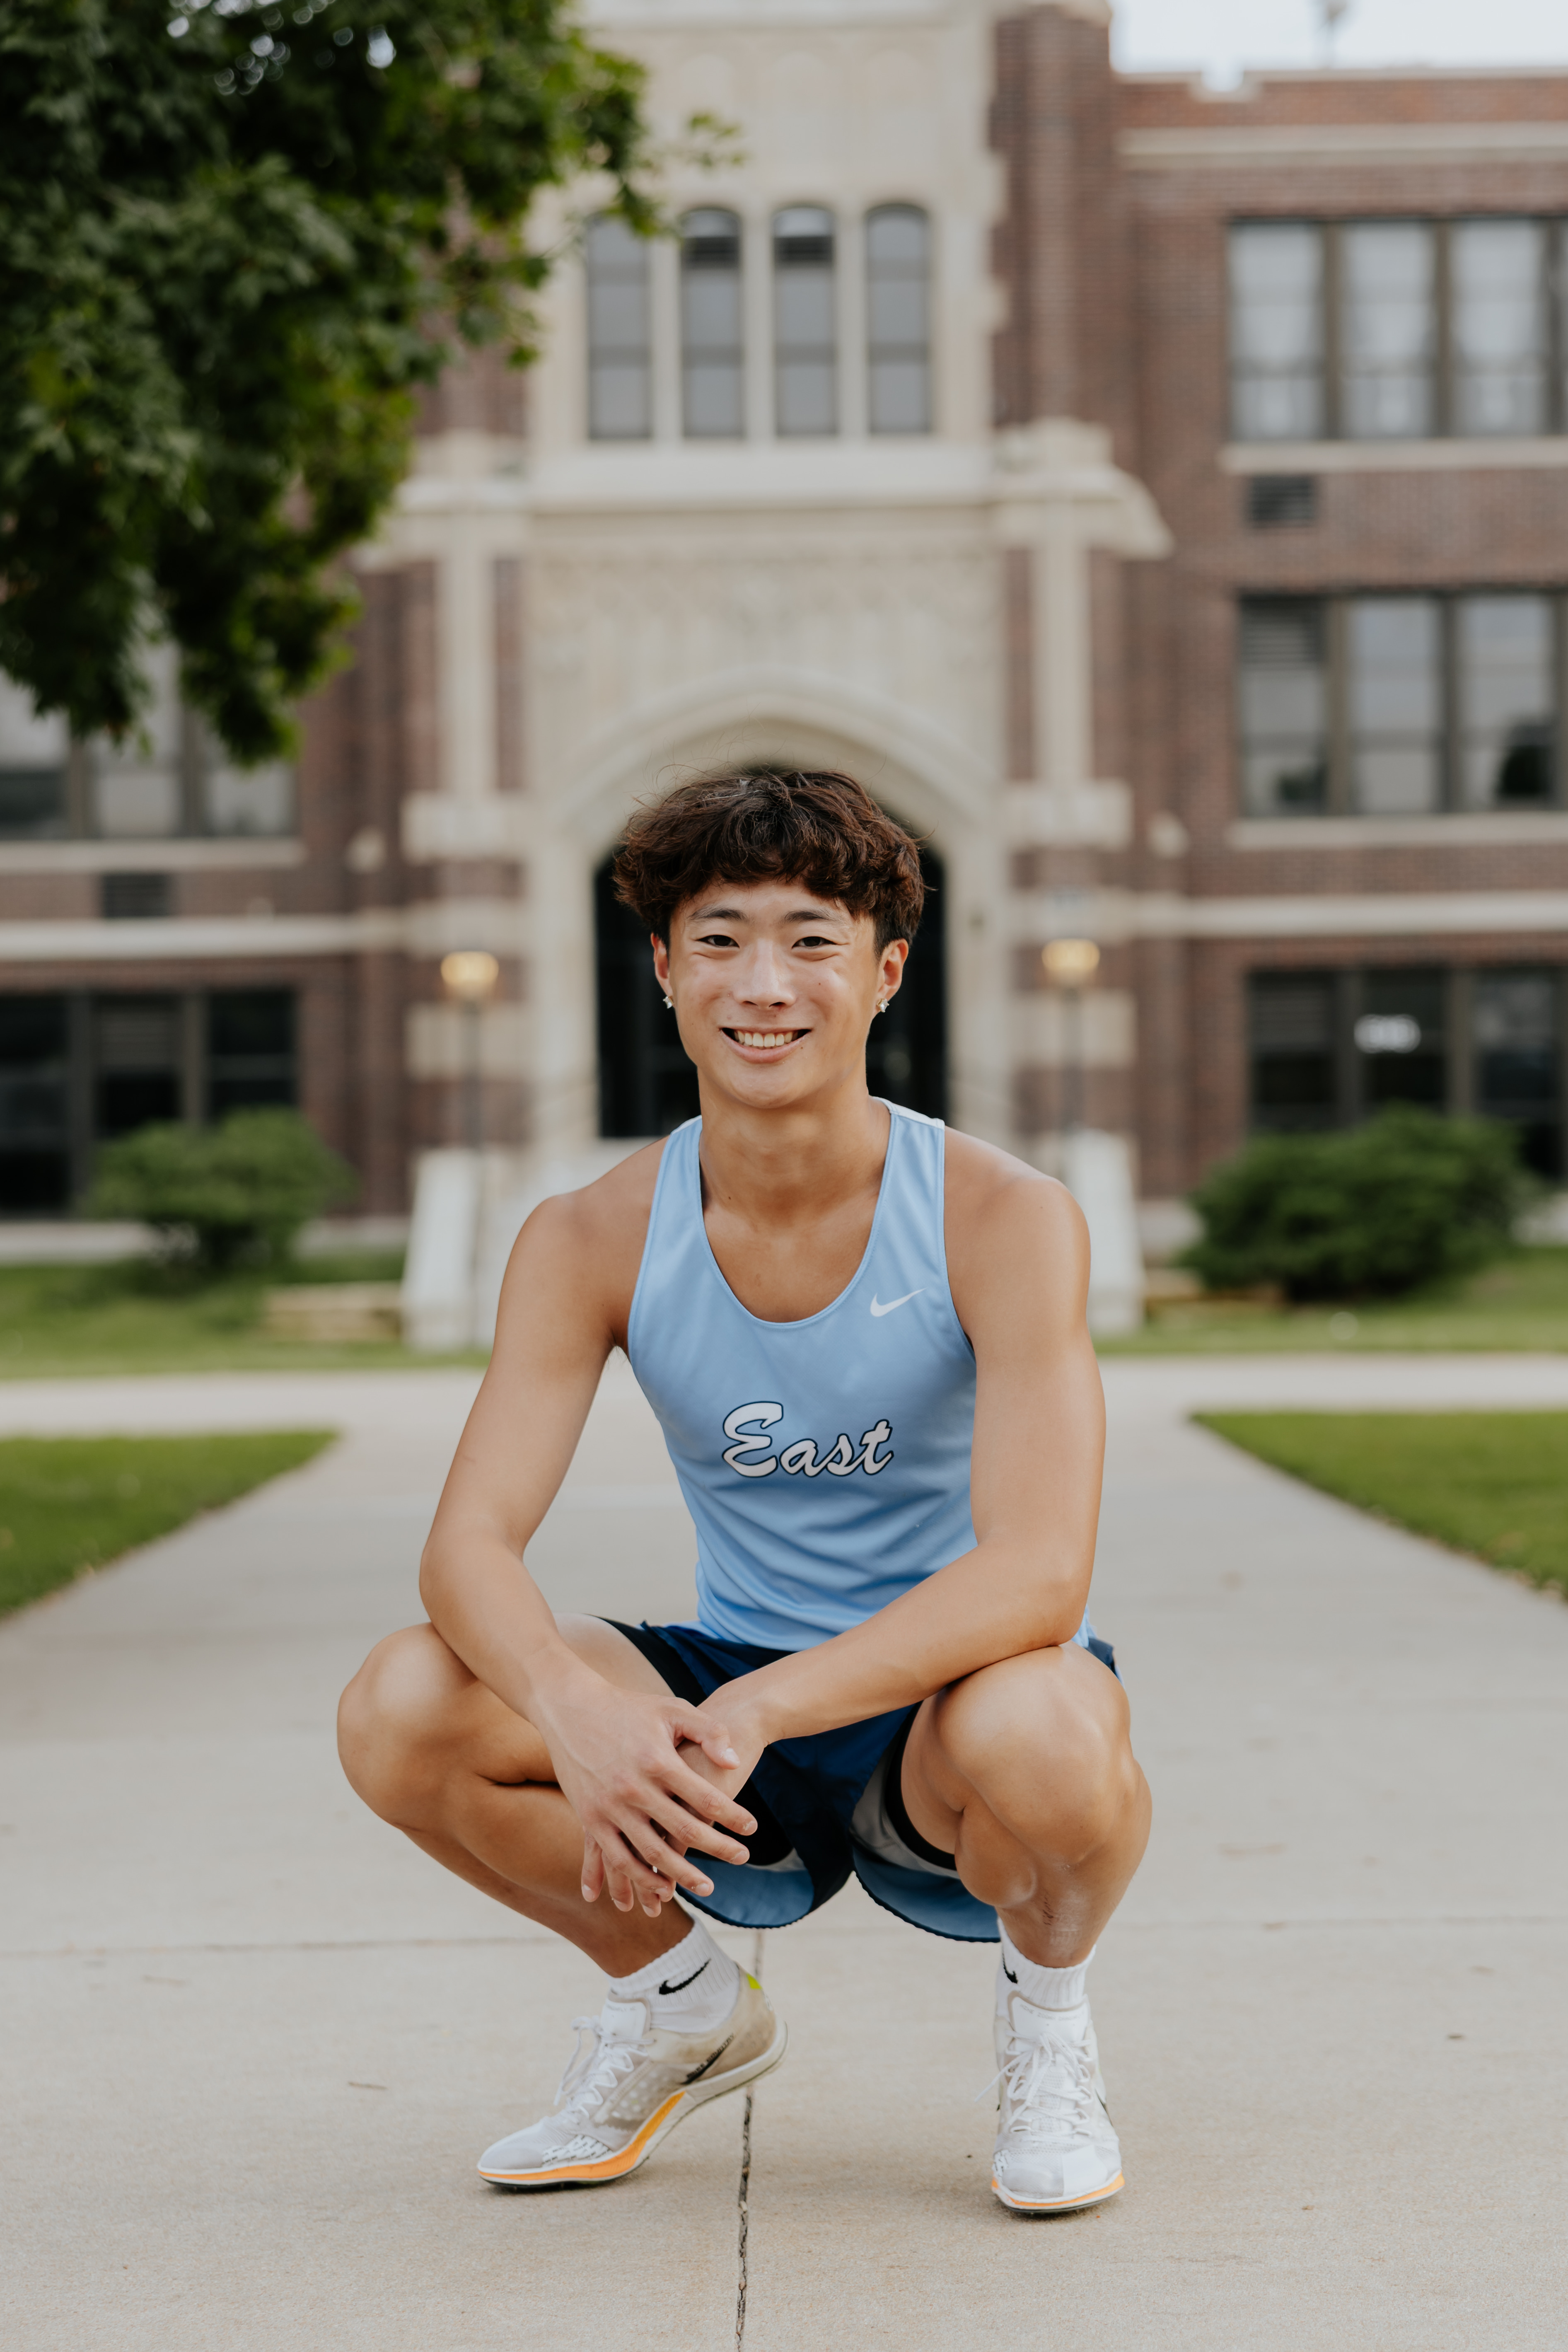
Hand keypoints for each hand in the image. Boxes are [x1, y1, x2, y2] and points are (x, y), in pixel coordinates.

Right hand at [535, 1670, 758, 1919]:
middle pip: (682, 1829)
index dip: (732, 1816)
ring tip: (706, 1886)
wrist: (570, 1707)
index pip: (704, 1797)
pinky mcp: (589, 1817)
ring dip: (680, 1874)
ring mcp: (609, 1806)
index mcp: (657, 1760)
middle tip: (742, 1858)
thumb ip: (708, 1732)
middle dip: (716, 1848)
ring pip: (650, 1852)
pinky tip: (657, 1891)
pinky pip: (615, 1857)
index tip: (752, 1828)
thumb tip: (734, 1763)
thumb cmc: (629, 1707)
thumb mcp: (672, 1709)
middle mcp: (633, 1787)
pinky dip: (636, 1878)